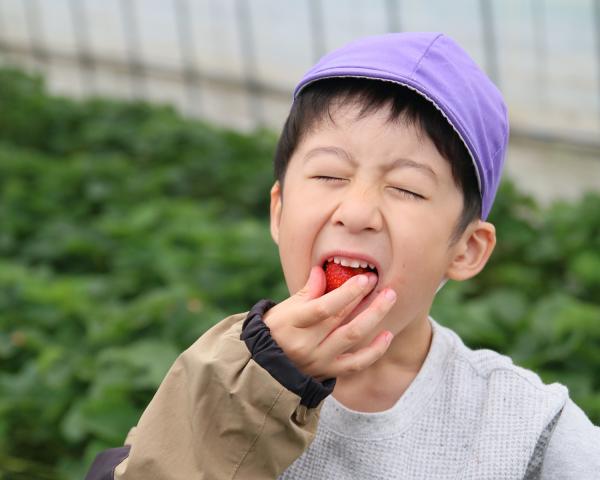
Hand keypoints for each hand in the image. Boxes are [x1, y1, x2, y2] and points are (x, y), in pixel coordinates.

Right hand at [263, 266, 396, 381]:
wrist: (264, 367)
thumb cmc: (275, 330)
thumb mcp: (283, 308)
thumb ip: (306, 292)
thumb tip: (322, 271)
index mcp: (292, 323)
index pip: (323, 307)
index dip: (346, 293)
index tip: (363, 279)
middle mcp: (306, 344)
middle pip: (341, 319)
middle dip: (364, 298)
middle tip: (379, 282)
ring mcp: (318, 360)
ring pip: (352, 337)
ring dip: (374, 316)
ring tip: (389, 298)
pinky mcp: (328, 372)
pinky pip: (356, 363)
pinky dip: (375, 350)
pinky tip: (387, 334)